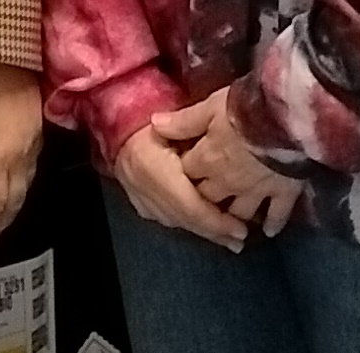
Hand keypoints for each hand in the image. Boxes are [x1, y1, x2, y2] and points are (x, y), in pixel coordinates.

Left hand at [0, 60, 43, 257]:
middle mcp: (19, 157)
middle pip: (14, 200)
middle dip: (2, 222)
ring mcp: (33, 141)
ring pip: (26, 185)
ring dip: (13, 205)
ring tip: (0, 216)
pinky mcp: (39, 126)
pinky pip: (32, 166)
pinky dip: (22, 183)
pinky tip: (13, 181)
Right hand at [109, 124, 252, 250]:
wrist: (118, 126)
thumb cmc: (150, 120)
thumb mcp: (173, 122)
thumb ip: (191, 132)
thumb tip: (221, 136)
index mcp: (151, 167)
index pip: (189, 205)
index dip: (216, 221)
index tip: (240, 230)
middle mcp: (144, 189)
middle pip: (185, 219)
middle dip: (215, 232)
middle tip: (240, 239)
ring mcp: (140, 199)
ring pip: (177, 222)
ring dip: (205, 232)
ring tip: (230, 238)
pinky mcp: (141, 204)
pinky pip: (170, 219)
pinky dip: (191, 224)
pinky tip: (208, 229)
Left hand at [154, 90, 304, 237]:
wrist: (287, 120)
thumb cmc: (245, 109)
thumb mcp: (210, 107)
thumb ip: (184, 121)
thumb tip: (154, 125)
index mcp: (207, 160)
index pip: (186, 172)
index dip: (180, 172)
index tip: (177, 172)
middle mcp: (228, 182)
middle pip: (209, 198)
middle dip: (204, 202)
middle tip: (202, 204)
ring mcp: (256, 190)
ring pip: (240, 212)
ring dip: (235, 218)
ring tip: (233, 223)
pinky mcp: (283, 192)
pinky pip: (277, 213)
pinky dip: (273, 223)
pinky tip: (269, 232)